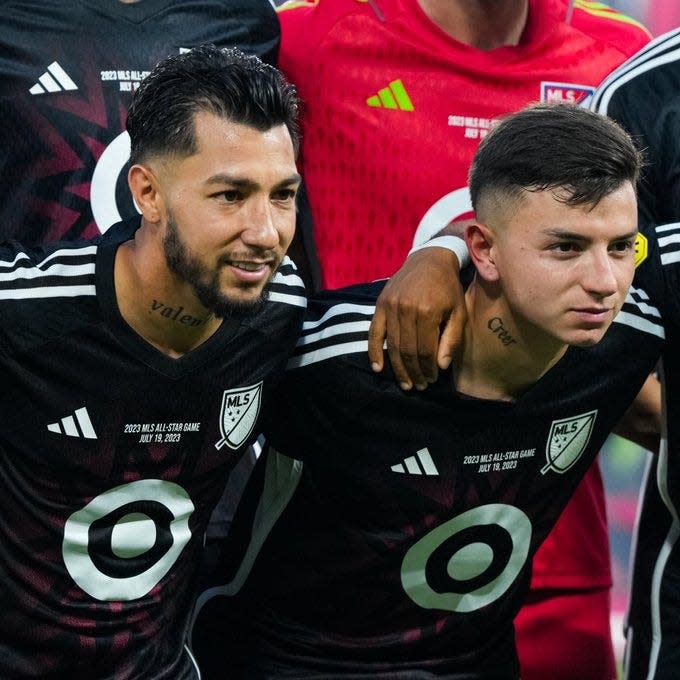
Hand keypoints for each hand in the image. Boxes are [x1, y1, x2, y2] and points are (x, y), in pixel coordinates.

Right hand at [367, 247, 466, 389]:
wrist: (429, 259)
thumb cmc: (448, 287)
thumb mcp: (458, 311)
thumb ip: (451, 339)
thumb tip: (441, 366)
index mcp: (428, 312)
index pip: (425, 350)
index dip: (428, 369)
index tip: (432, 379)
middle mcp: (406, 309)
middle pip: (407, 351)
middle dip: (413, 373)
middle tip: (418, 386)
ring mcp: (390, 307)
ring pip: (392, 346)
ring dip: (398, 368)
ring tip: (405, 383)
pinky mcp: (380, 305)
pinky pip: (374, 333)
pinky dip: (374, 352)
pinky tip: (378, 368)